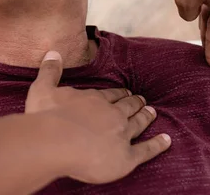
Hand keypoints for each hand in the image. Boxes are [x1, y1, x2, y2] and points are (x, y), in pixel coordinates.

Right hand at [26, 51, 170, 184]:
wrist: (54, 143)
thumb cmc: (45, 117)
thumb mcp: (42, 88)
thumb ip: (50, 70)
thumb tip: (53, 51)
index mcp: (94, 99)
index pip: (110, 95)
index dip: (118, 94)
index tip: (124, 91)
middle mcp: (111, 114)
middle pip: (127, 107)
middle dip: (135, 103)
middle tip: (142, 100)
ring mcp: (121, 134)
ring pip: (138, 123)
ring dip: (146, 117)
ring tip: (152, 113)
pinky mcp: (126, 157)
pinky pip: (146, 150)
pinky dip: (158, 145)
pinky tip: (167, 141)